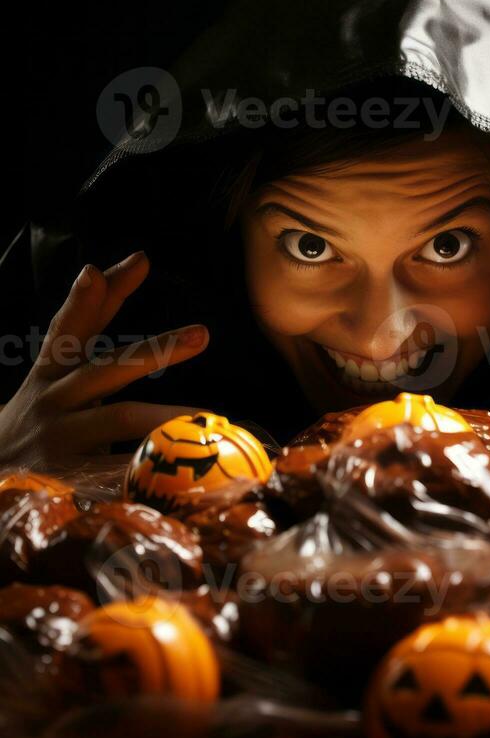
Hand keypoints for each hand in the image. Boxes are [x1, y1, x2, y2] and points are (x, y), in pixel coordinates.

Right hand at [0, 251, 209, 469]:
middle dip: (158, 350)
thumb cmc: (37, 421)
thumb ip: (86, 336)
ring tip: (205, 415)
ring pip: (118, 418)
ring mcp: (59, 437)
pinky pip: (112, 472)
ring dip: (164, 416)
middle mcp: (54, 397)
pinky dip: (142, 469)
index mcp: (51, 371)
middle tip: (202, 334)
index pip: (76, 324)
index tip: (139, 260)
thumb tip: (110, 284)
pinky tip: (173, 474)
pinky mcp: (64, 476)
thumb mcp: (54, 375)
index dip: (104, 292)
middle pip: (109, 367)